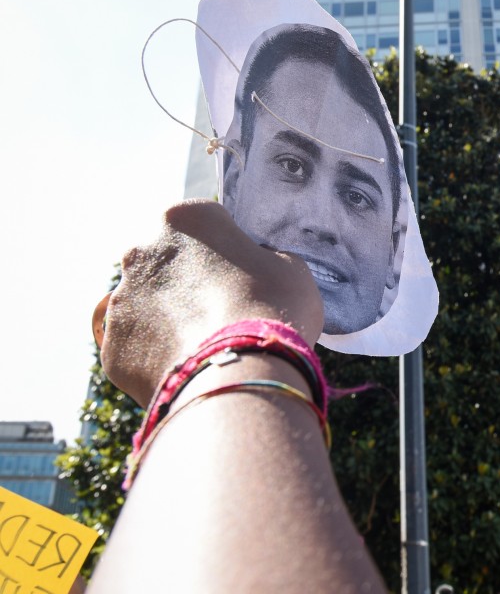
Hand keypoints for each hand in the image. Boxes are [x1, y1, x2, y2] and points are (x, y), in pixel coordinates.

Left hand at [94, 200, 323, 404]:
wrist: (240, 374)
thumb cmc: (273, 309)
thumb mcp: (290, 268)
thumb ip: (263, 259)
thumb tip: (252, 271)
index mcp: (185, 219)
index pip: (204, 224)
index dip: (226, 250)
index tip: (243, 275)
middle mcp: (141, 251)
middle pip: (166, 262)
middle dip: (189, 282)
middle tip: (223, 310)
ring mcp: (121, 301)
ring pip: (148, 306)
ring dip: (172, 319)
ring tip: (208, 346)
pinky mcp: (113, 347)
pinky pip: (139, 348)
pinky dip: (160, 356)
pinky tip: (191, 368)